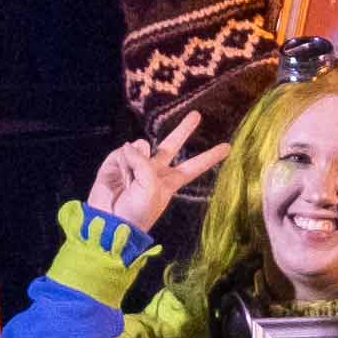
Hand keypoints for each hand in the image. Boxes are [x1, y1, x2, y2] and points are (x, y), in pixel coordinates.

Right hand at [82, 115, 205, 240]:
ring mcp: (135, 166)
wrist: (110, 223)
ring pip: (141, 146)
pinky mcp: (116, 164)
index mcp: (169, 181)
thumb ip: (143, 162)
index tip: (227, 147)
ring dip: (135, 161)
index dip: (210, 157)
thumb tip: (128, 147)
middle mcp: (154, 171)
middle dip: (183, 130)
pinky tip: (118, 177)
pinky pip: (122, 152)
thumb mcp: (151, 187)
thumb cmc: (137, 211)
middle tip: (197, 115)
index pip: (194, 166)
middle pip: (171, 145)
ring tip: (128, 183)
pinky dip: (120, 163)